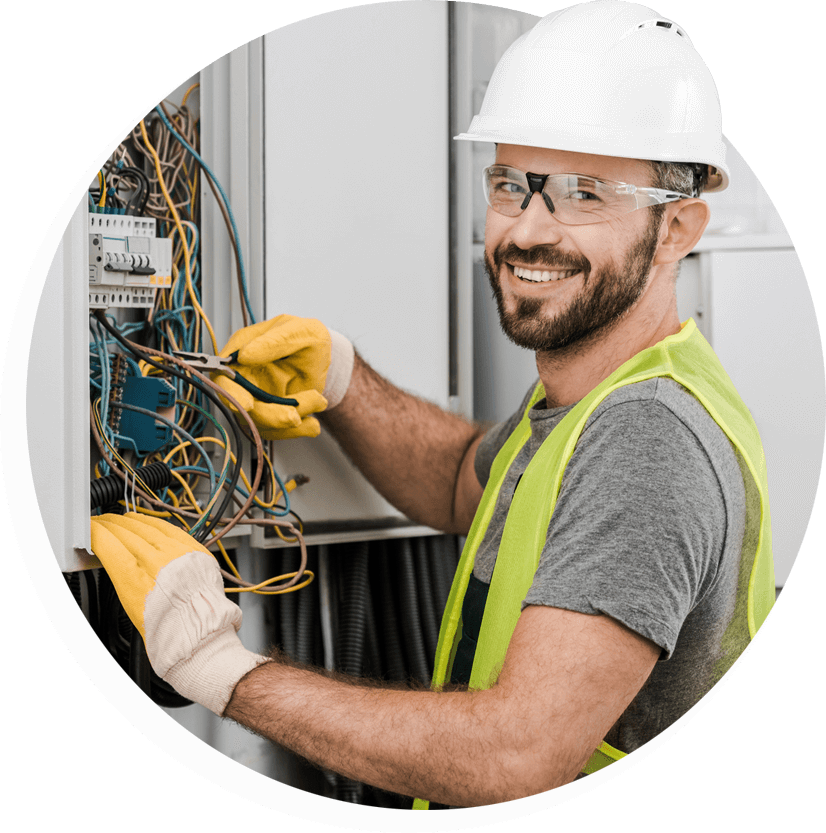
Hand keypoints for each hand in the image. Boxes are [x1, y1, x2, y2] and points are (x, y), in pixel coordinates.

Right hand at [89, 512, 267, 714]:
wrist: (200, 635)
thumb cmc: (166, 630)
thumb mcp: (131, 604)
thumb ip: (123, 575)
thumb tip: (112, 555)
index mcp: (136, 580)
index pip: (109, 545)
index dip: (97, 533)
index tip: (90, 529)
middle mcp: (158, 563)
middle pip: (128, 532)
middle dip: (111, 525)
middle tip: (101, 522)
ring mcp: (179, 555)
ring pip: (149, 527)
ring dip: (131, 522)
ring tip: (121, 520)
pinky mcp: (196, 552)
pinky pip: (172, 530)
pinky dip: (155, 524)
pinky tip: (147, 522)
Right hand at [212, 314, 353, 439]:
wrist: (324, 357)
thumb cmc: (308, 337)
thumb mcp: (298, 331)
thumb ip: (274, 341)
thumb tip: (244, 354)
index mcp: (242, 352)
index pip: (223, 377)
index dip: (231, 393)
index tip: (248, 404)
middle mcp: (245, 378)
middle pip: (242, 407)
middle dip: (269, 415)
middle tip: (293, 416)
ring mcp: (257, 398)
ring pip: (263, 423)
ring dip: (292, 419)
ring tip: (318, 400)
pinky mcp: (271, 413)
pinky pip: (278, 431)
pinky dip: (298, 430)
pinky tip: (313, 424)